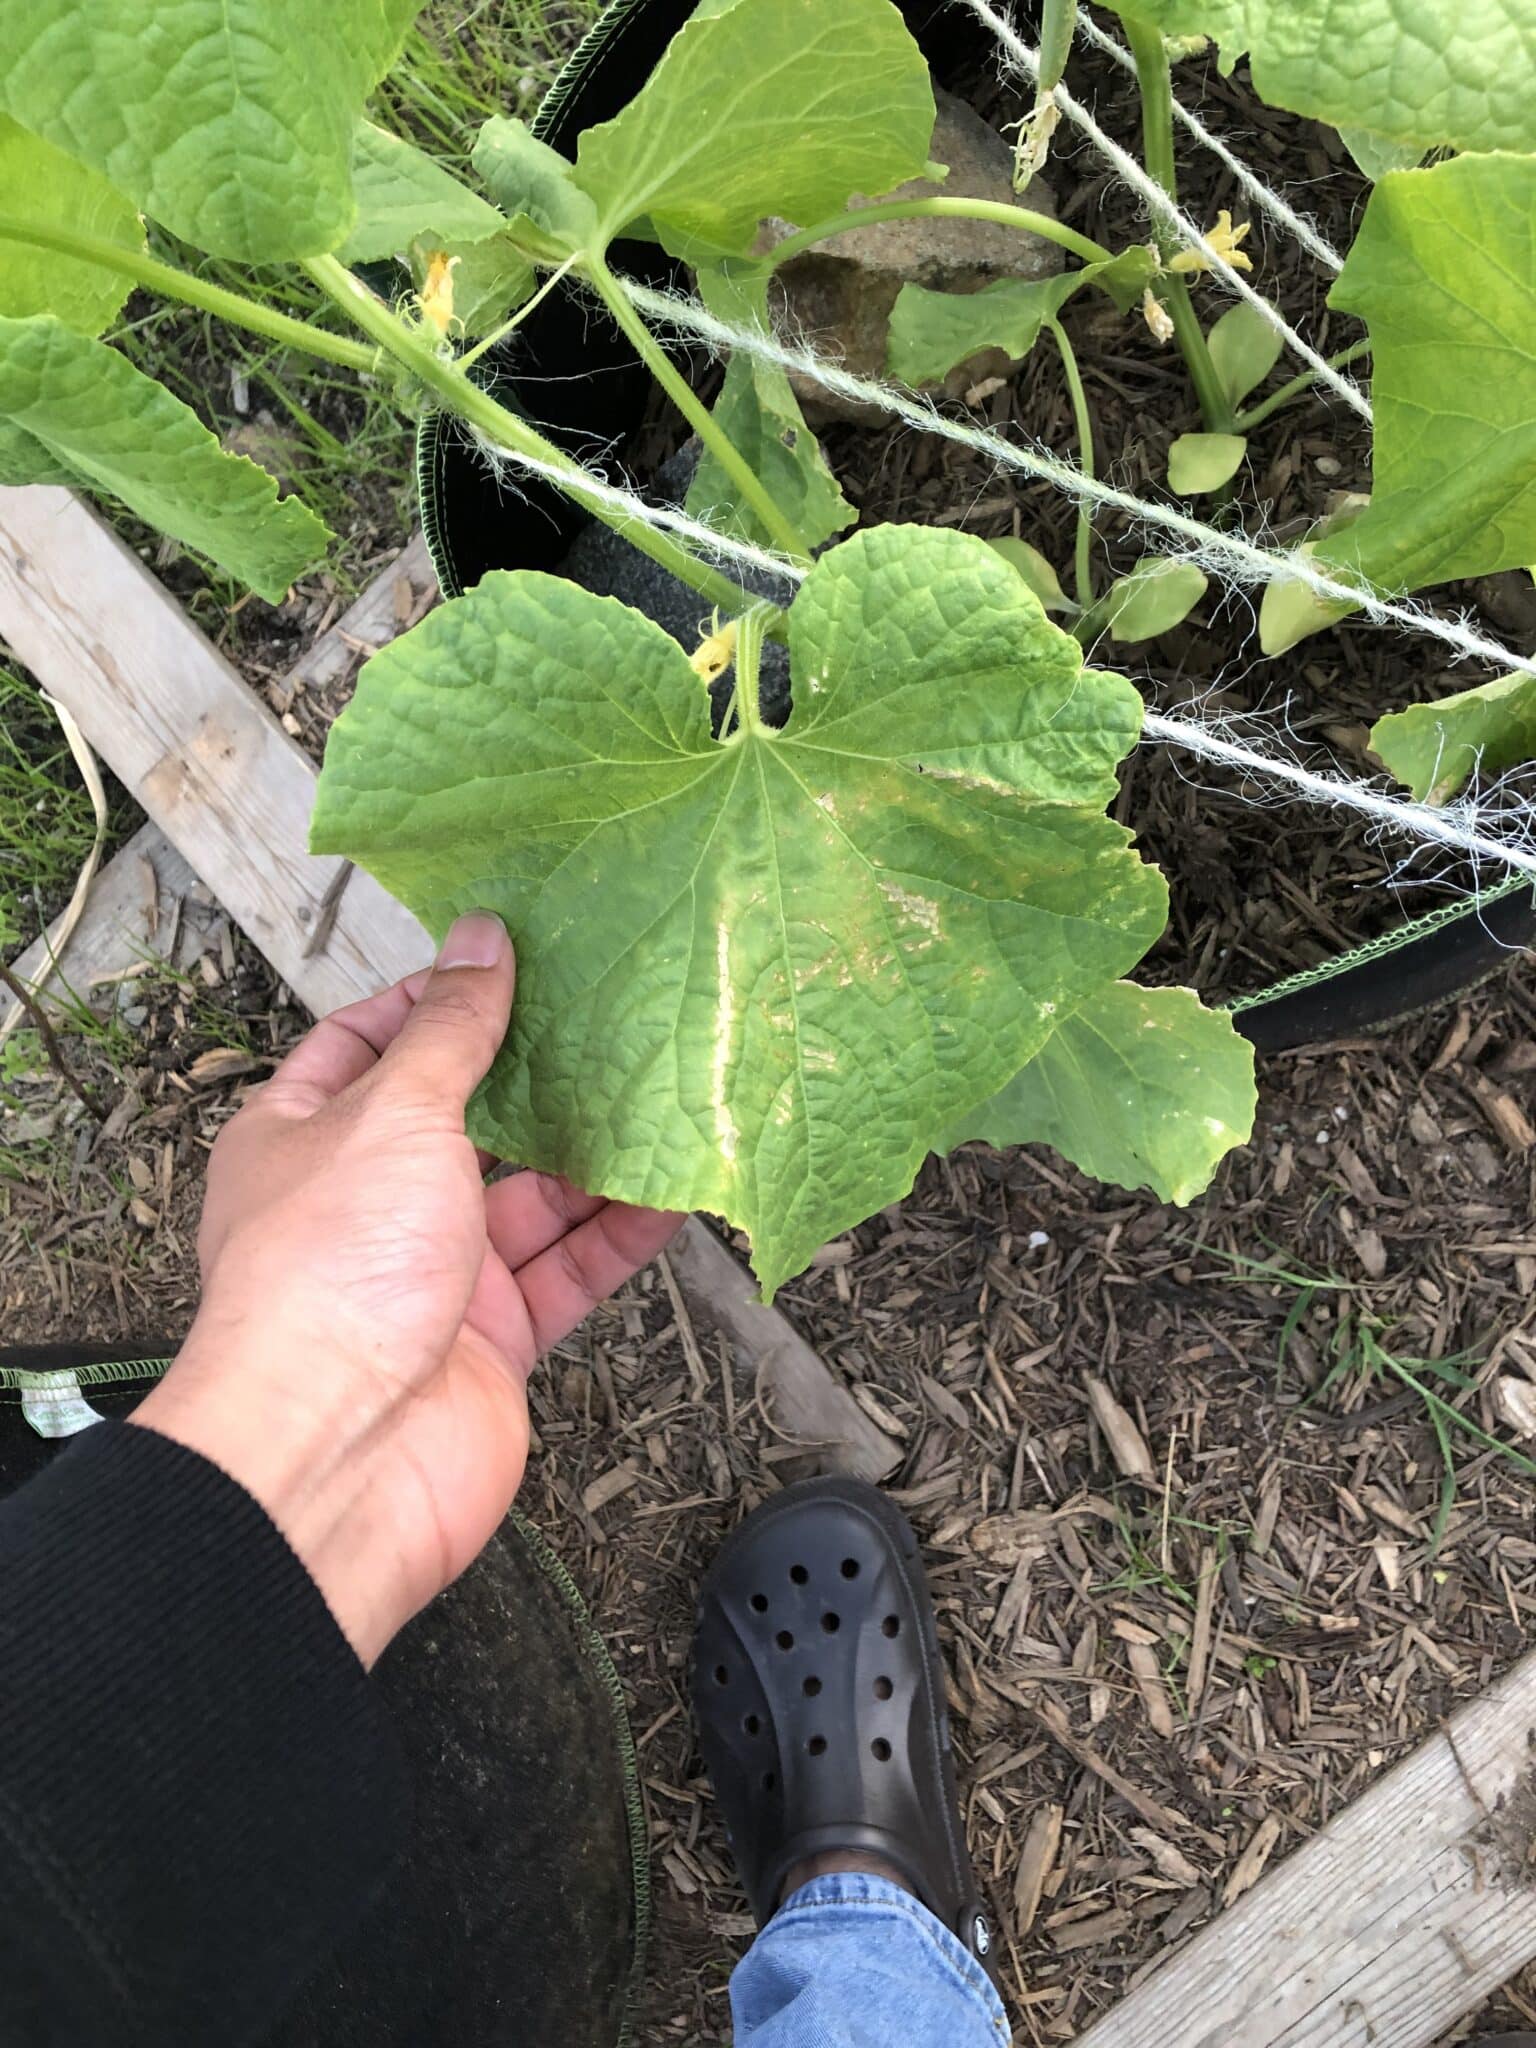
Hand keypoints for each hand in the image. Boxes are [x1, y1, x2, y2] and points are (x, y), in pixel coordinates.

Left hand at [133, 911, 681, 1664]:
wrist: (343, 1455)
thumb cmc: (332, 1268)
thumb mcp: (393, 1113)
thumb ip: (450, 1029)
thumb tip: (481, 938)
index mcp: (300, 1137)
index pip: (364, 1046)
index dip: (432, 1003)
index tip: (509, 966)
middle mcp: (364, 1200)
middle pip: (461, 1120)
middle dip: (531, 1076)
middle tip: (609, 1017)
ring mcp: (432, 1273)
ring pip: (528, 1197)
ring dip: (592, 1152)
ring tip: (664, 1090)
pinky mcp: (494, 1337)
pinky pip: (567, 1268)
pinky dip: (619, 1231)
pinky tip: (677, 1189)